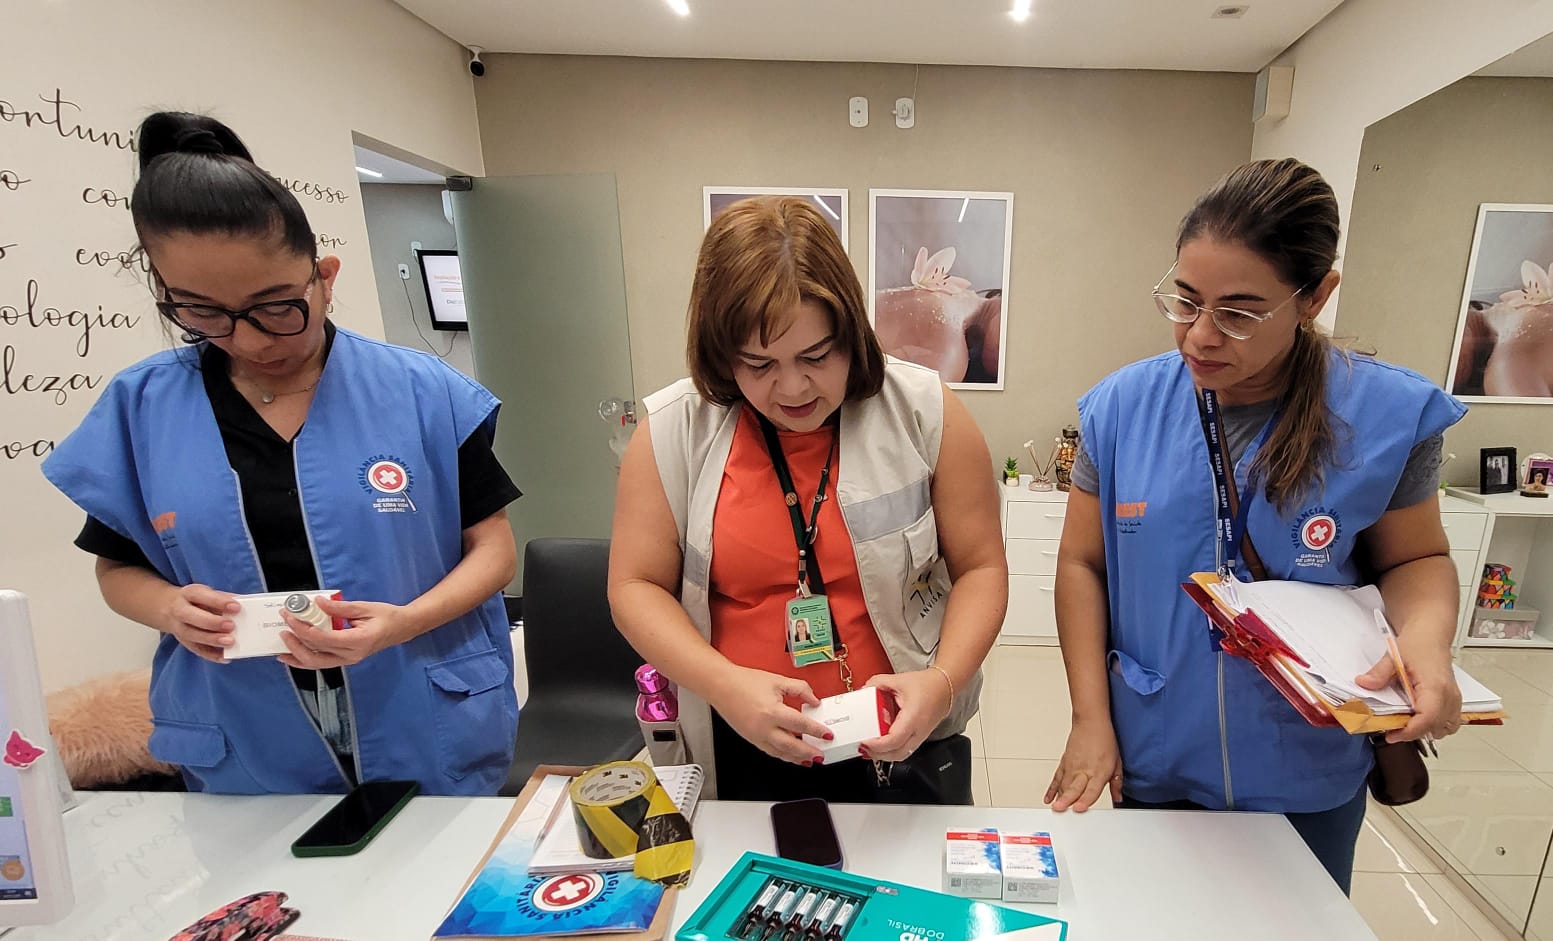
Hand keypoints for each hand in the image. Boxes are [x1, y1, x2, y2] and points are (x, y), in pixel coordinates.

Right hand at [162, 584, 239, 662]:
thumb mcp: (207, 593)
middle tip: (231, 626)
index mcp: (189, 593)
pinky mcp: (183, 641)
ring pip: (191, 635)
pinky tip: (225, 657)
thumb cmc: (196, 600)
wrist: (168, 609)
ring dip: (211, 640)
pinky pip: (196, 649)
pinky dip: (211, 655)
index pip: (201, 595)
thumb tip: (244, 604)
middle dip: (212, 622)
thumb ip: (223, 598)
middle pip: (191, 616)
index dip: (219, 601)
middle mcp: (180, 610)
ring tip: (229, 642)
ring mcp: (179, 627)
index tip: (236, 607)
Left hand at [278, 597, 419, 669]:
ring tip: (281, 647)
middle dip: (295, 643)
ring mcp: (348, 660)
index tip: (290, 616)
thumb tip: (317, 603)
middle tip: (283, 627)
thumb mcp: (364, 607)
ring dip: (296, 656)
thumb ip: (339, 607)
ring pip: (316, 664)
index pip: (323, 639)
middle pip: (315, 655)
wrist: (401, 628)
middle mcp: (351, 655)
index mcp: (358, 641)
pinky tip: (294, 654)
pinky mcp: (345, 660)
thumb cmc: (386, 616)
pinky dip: (305, 659)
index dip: (303, 628)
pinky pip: (321, 663)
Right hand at [707, 665, 831, 765]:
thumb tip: (813, 700)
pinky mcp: (751, 738)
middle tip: (821, 754)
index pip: (801, 725)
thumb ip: (800, 689)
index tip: (827, 734)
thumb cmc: (744, 682)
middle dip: (809, 752)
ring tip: (809, 760)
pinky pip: (770, 751)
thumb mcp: (778, 680)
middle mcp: (764, 727)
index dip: (817, 731)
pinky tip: (790, 755)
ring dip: (796, 758)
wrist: (721, 685)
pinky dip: (782, 755)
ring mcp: (756, 736)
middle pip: (792, 746)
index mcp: (772, 711)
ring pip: (780, 753)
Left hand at [859, 670, 951, 762]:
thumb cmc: (928, 685)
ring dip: (883, 755)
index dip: (877, 745)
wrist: (945, 688)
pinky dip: (891, 751)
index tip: (864, 741)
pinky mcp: (919, 738)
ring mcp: (920, 737)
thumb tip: (864, 689)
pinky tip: (881, 745)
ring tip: (869, 748)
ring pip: (900, 755)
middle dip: (877, 754)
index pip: (894, 740)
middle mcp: (918, 731)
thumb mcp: (899, 680)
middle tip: (862, 746)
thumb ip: (878, 683)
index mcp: (913, 717)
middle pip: (896, 754)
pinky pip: (904, 750)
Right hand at [1045, 717, 1122, 812]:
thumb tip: (1119, 798)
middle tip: (1060, 809)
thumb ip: (1116, 783)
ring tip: (1055, 809)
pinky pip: (1056, 779)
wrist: (1091, 722)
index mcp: (1099, 771)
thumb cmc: (1104, 740)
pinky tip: (1049, 799)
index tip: (1079, 808)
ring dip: (1059, 798)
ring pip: (1063, 785)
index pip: (1092, 789)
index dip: (1085, 800)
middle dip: (1066, 799)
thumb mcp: (1117, 763)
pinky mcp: (1064, 763)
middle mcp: (1084, 770)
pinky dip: (1052, 790)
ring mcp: (1072, 766)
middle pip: (1074, 788)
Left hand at [1356, 645, 1463, 742]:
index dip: (1410, 731)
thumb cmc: (1418, 643)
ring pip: (1446, 728)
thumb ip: (1379, 673)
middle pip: (1436, 727)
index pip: (1428, 718)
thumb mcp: (1393, 656)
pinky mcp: (1453, 700)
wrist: (1431, 634)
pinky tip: (1419, 719)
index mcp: (1435, 686)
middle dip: (1413, 733)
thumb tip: (1364, 684)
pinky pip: (1450, 722)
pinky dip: (1436, 725)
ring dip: (1426, 730)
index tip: (1392, 735)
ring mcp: (1454, 699)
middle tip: (1392, 729)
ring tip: (1405, 724)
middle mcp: (1449, 696)